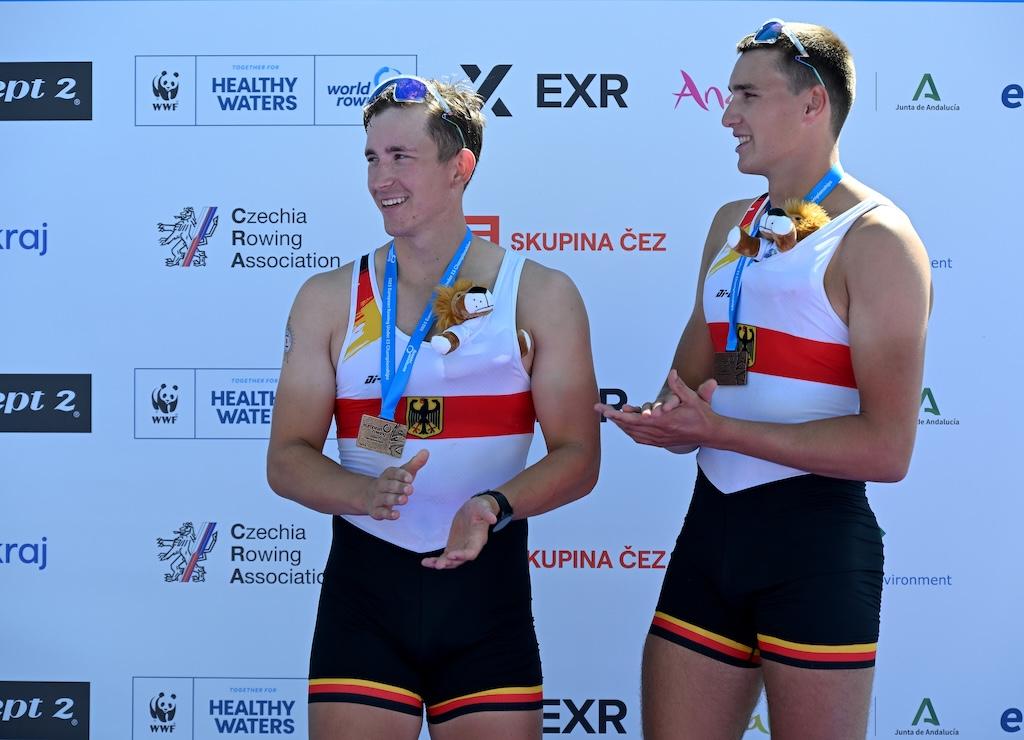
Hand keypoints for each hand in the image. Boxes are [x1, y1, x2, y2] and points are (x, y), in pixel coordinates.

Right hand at [364, 449, 428, 520]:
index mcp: (388, 475)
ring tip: (404, 500)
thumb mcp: (404, 472)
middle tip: (410, 489)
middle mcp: (381, 485)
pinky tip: (396, 515)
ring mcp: (378, 498)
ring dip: (394, 499)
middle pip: (389, 486)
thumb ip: (415, 463)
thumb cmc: (393, 482)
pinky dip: (388, 514)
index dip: (401, 475)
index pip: (393, 472)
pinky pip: (381, 513)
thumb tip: (426, 451)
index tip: (410, 477)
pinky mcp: (376, 511)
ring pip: (385, 498)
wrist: (369, 496)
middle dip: (399, 487)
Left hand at [421, 495, 497, 569]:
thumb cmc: (480, 508)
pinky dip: (435, 561)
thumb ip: (487, 513)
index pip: (472, 551)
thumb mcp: (483, 508)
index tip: (451, 555)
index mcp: (478, 539)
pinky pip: (444, 557)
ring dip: (440, 563)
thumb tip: (493, 518)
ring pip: (451, 561)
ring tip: (428, 563)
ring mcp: (460, 548)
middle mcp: (470, 547)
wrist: (474, 509)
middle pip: (461, 560)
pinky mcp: (453, 547)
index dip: (463, 555)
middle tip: (439, 565)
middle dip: (449, 563)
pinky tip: (425, 562)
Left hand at [594, 370, 717, 449]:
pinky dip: (630, 432)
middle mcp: (659, 432)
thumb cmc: (702, 415)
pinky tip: (626, 427)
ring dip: (621, 425)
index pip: (633, 420)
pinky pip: (641, 439)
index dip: (617, 415)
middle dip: (614, 418)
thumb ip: (679, 386)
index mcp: (663, 421)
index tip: (605, 409)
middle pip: (629, 427)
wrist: (711, 433)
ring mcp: (659, 439)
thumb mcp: (693, 398)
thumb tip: (672, 373)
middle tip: (601, 409)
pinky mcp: (662, 442)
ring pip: (633, 434)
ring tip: (611, 415)